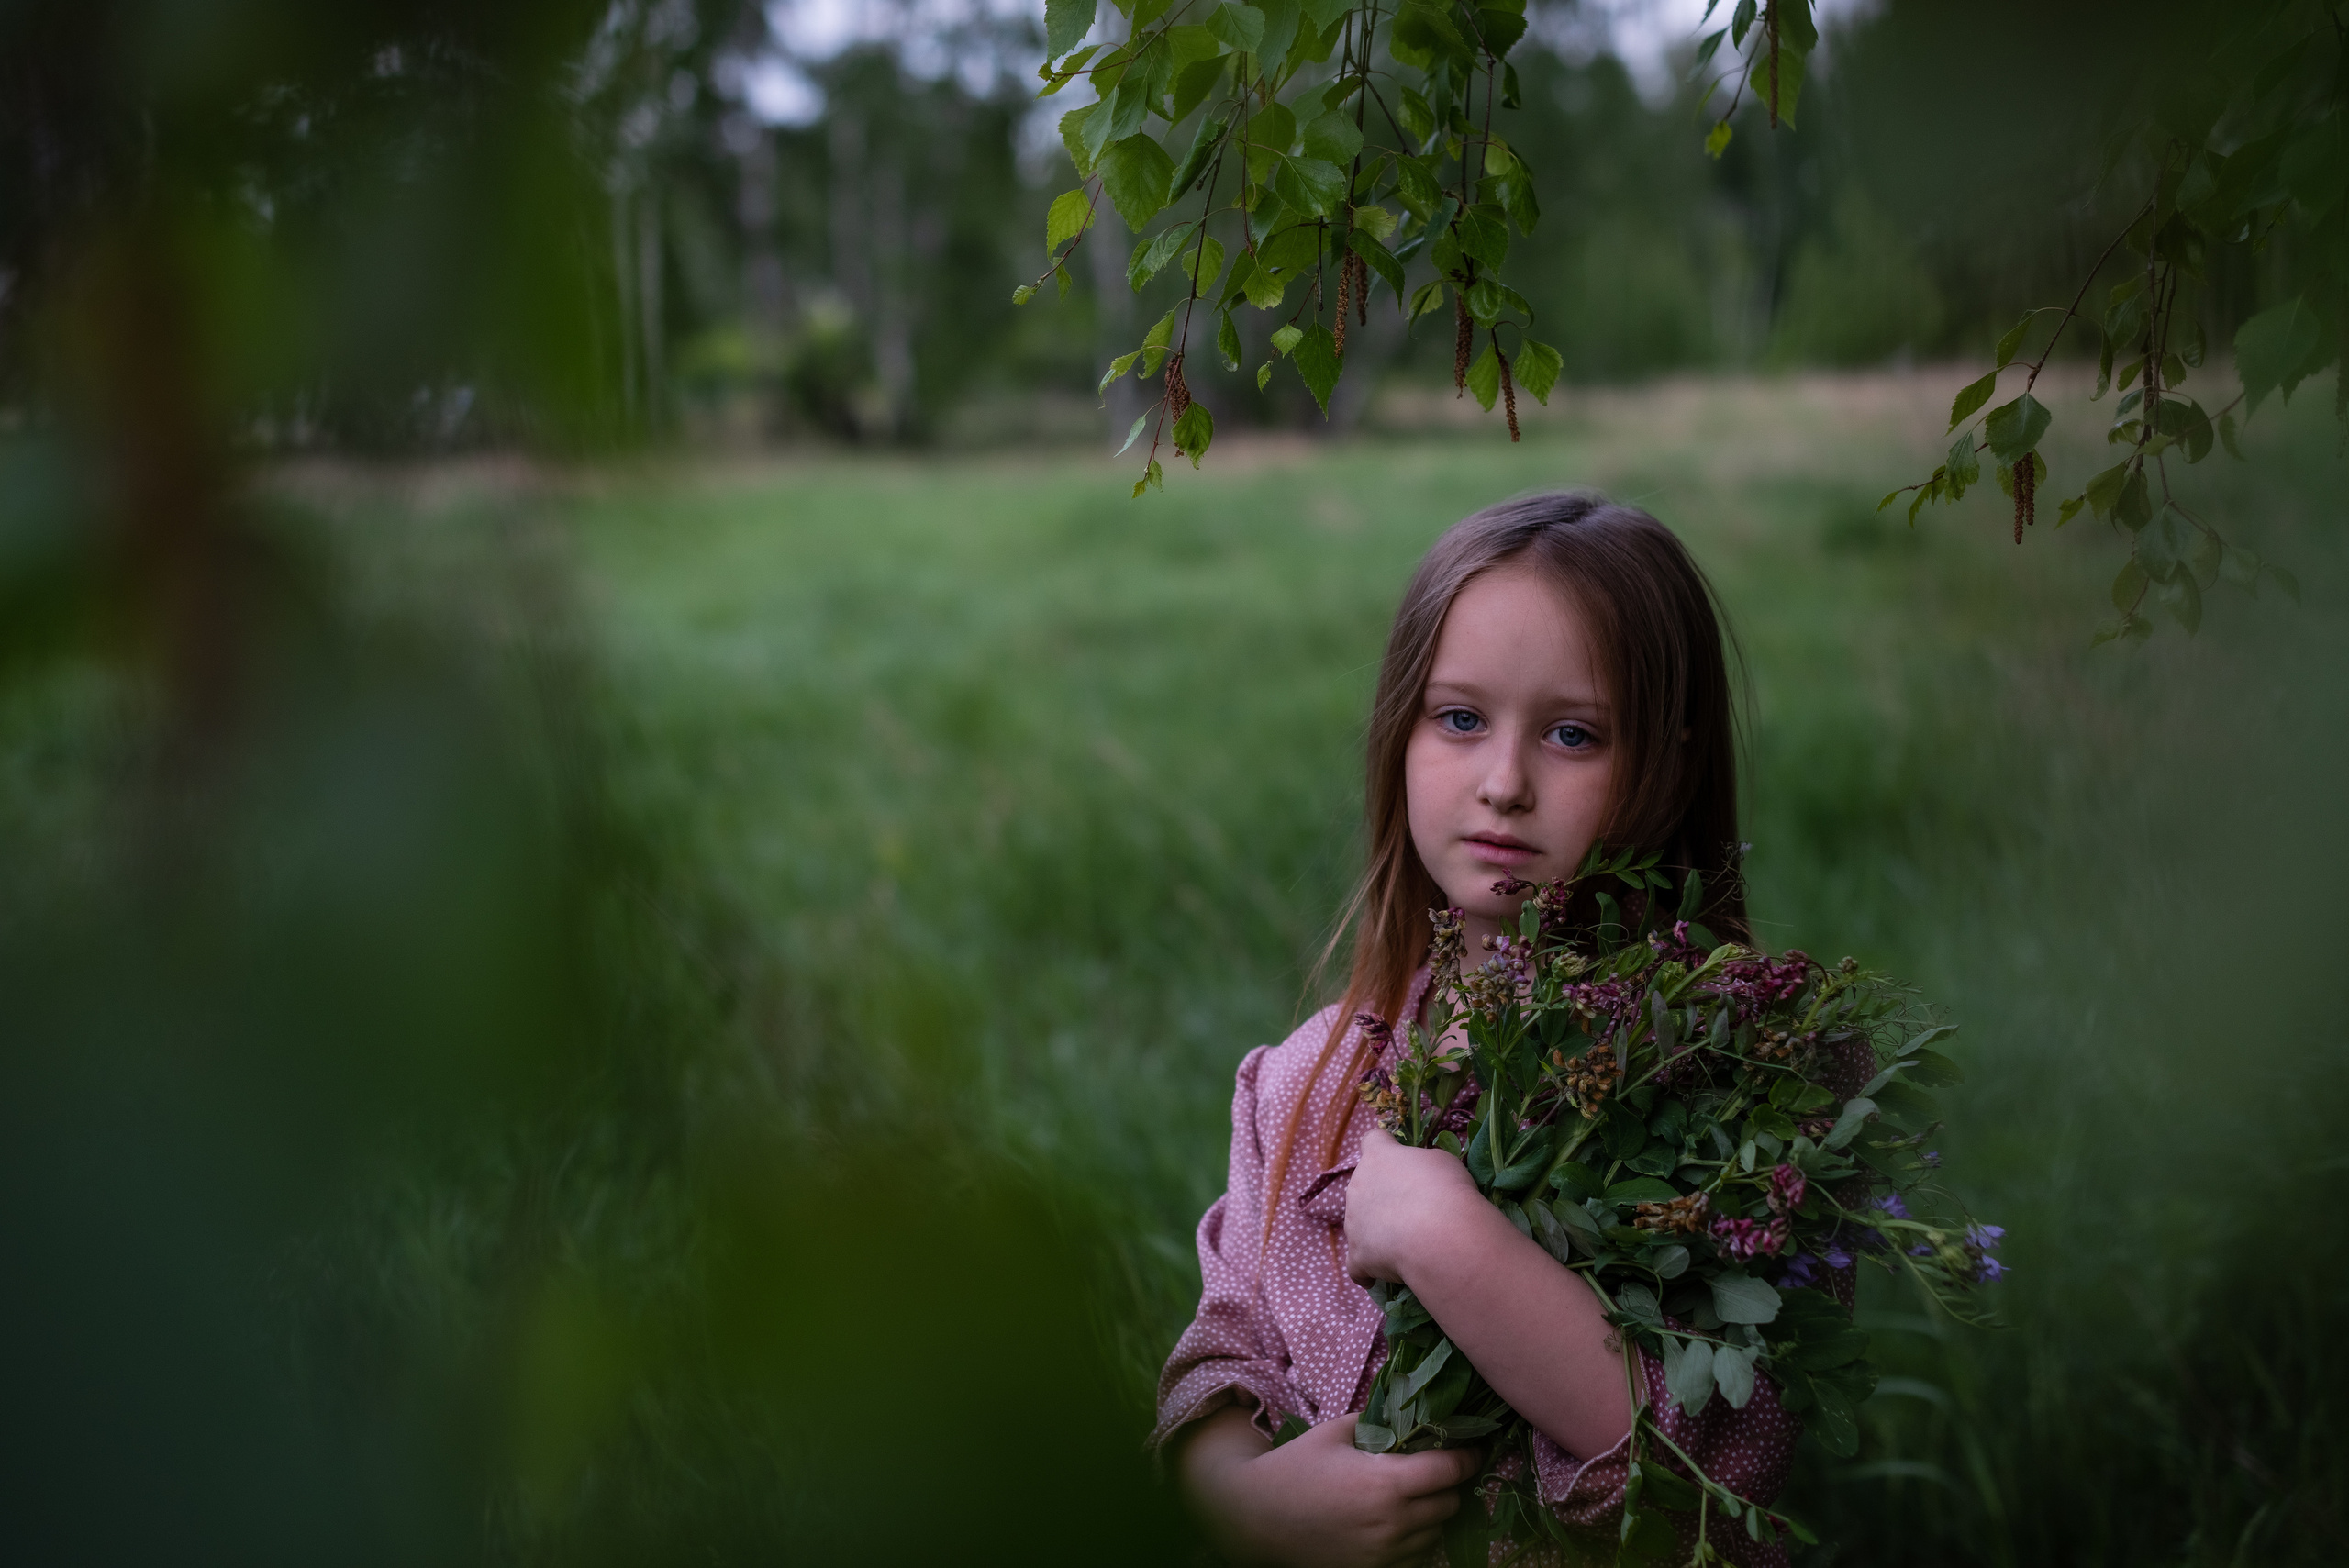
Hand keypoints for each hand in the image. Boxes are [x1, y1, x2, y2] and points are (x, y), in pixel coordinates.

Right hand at [1177, 1405, 1480, 1567]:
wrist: (1255, 1518)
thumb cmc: (1295, 1467)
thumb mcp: (1336, 1431)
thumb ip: (1379, 1423)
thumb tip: (1411, 1413)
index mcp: (1386, 1482)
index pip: (1450, 1470)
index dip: (1468, 1456)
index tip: (1474, 1447)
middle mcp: (1393, 1522)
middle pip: (1450, 1503)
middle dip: (1448, 1484)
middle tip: (1435, 1468)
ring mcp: (1385, 1553)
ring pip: (1436, 1532)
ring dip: (1432, 1513)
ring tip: (1412, 1496)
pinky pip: (1416, 1556)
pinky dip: (1415, 1539)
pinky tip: (1396, 1522)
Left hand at [1343, 1127, 1482, 1285]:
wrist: (1437, 1234)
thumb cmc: (1445, 1189)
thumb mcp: (1443, 1162)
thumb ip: (1423, 1164)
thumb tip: (1420, 1175)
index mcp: (1378, 1157)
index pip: (1372, 1141)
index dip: (1384, 1148)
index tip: (1396, 1157)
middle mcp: (1358, 1186)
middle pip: (1363, 1185)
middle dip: (1381, 1195)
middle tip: (1411, 1209)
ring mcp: (1353, 1222)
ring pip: (1358, 1223)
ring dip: (1375, 1231)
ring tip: (1405, 1246)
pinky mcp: (1356, 1255)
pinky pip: (1356, 1265)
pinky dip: (1366, 1270)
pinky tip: (1377, 1277)